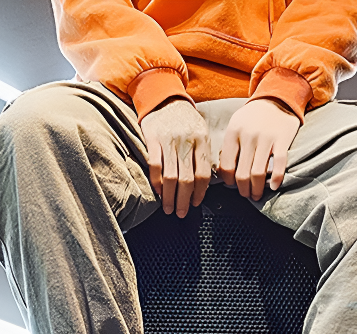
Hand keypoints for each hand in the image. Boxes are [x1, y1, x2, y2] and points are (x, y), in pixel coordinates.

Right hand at [140, 99, 210, 217]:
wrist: (164, 97)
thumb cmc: (184, 120)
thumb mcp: (201, 133)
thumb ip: (203, 155)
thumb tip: (204, 184)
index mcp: (202, 140)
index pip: (203, 174)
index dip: (199, 193)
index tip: (195, 204)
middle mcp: (186, 141)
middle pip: (187, 179)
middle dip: (184, 200)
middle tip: (181, 213)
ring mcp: (169, 140)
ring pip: (170, 176)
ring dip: (170, 197)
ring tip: (169, 208)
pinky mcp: (152, 139)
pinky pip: (155, 166)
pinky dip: (156, 182)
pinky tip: (158, 192)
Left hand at [218, 99, 300, 200]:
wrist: (277, 97)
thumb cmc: (253, 116)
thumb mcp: (235, 125)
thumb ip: (229, 146)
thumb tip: (224, 173)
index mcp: (233, 133)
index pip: (226, 167)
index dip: (229, 182)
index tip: (233, 185)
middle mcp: (248, 136)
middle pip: (242, 174)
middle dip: (243, 190)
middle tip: (246, 194)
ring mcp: (266, 138)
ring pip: (258, 173)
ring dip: (257, 189)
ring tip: (257, 194)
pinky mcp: (282, 139)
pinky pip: (279, 164)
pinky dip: (276, 178)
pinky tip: (273, 186)